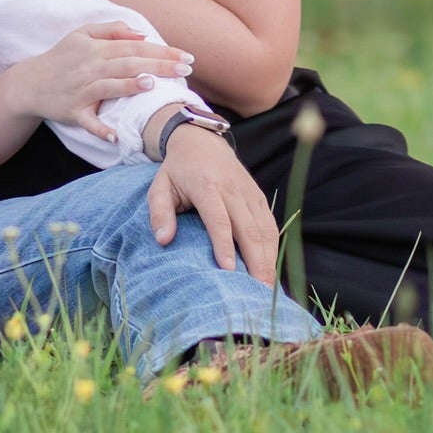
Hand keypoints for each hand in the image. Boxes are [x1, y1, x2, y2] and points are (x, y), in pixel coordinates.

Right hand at [0, 23, 194, 141]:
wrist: (29, 83)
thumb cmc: (62, 57)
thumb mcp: (82, 34)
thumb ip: (112, 29)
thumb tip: (142, 34)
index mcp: (96, 48)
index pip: (135, 47)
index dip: (161, 50)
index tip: (187, 56)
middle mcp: (91, 67)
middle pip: (128, 64)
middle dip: (158, 65)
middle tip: (185, 69)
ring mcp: (82, 90)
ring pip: (110, 87)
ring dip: (130, 86)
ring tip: (153, 85)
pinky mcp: (74, 112)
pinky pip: (89, 122)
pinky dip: (101, 129)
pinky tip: (116, 135)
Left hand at [147, 120, 279, 286]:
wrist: (201, 140)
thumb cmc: (178, 170)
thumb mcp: (160, 186)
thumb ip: (159, 212)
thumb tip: (163, 240)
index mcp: (206, 186)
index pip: (218, 219)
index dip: (224, 245)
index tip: (228, 271)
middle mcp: (232, 189)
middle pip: (248, 228)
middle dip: (255, 261)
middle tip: (257, 292)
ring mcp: (249, 192)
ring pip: (264, 228)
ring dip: (268, 258)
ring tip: (267, 288)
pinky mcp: (259, 196)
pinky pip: (270, 224)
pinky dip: (273, 247)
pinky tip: (271, 269)